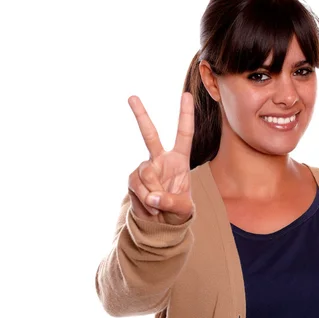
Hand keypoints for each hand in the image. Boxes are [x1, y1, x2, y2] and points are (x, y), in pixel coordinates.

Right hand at [127, 92, 194, 224]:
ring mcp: (145, 168)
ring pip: (146, 173)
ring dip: (152, 192)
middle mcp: (161, 159)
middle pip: (149, 135)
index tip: (186, 95)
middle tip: (132, 96)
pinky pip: (137, 187)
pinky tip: (150, 208)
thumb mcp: (183, 208)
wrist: (162, 223)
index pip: (184, 134)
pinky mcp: (133, 180)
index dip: (185, 115)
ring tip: (158, 206)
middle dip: (141, 115)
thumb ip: (171, 202)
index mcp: (179, 159)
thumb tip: (152, 196)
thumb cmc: (178, 210)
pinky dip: (144, 200)